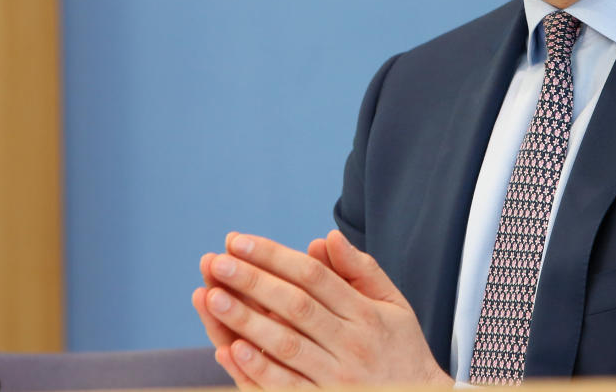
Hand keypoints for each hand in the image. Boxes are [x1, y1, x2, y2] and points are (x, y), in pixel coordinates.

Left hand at [193, 230, 452, 388]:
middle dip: (253, 281)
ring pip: (286, 344)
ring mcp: (338, 378)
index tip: (238, 241)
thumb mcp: (393, 305)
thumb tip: (326, 238)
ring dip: (247, 320)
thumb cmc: (402, 351)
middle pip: (296, 305)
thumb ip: (361, 270)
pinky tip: (232, 348)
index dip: (274, 257)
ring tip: (213, 297)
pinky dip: (259, 368)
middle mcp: (352, 344)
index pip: (314, 277)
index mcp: (366, 314)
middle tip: (217, 262)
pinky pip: (287, 386)